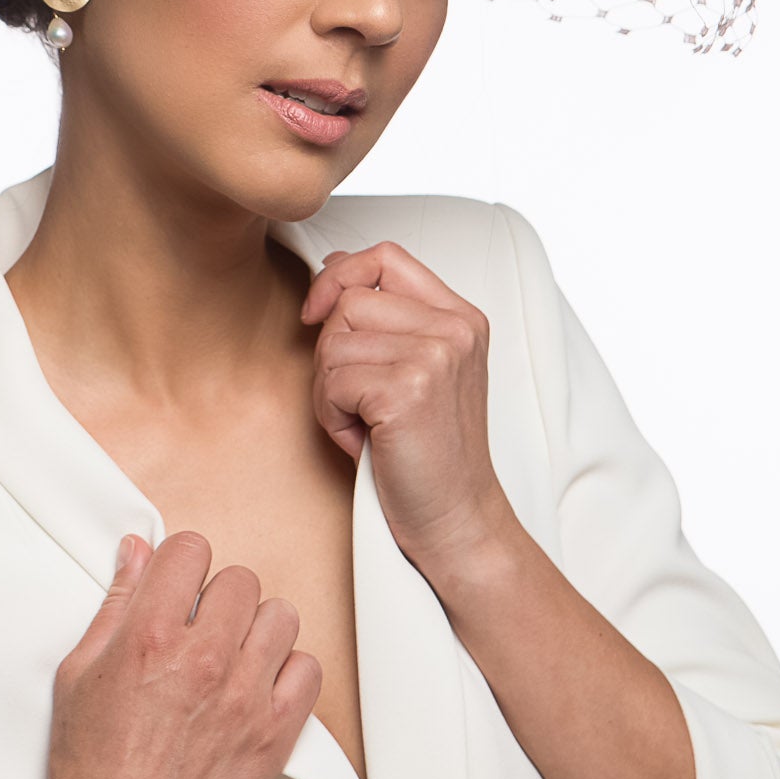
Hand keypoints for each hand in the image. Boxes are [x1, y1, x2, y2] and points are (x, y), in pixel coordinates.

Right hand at [34, 529, 321, 778]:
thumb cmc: (94, 770)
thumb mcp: (79, 673)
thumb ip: (115, 604)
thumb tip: (136, 552)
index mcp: (151, 637)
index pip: (191, 549)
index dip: (182, 563)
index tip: (178, 584)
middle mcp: (203, 660)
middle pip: (240, 579)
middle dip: (216, 596)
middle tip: (200, 626)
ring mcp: (244, 698)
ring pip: (280, 616)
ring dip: (256, 629)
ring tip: (232, 654)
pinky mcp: (272, 736)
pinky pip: (308, 671)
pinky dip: (289, 672)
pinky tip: (258, 686)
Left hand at [300, 241, 515, 570]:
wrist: (457, 522)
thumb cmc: (426, 451)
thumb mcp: (418, 370)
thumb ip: (386, 317)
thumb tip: (332, 265)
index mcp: (461, 317)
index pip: (385, 256)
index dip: (341, 276)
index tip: (318, 313)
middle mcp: (454, 328)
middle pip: (350, 300)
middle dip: (333, 352)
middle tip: (360, 401)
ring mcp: (435, 356)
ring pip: (333, 341)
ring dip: (330, 390)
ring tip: (365, 423)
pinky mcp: (407, 390)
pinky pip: (331, 381)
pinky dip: (331, 416)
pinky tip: (363, 441)